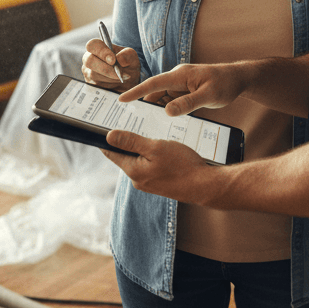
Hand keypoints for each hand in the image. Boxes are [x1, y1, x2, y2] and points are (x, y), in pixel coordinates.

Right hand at [82, 38, 139, 92]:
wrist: (129, 81)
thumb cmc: (128, 65)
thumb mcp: (132, 57)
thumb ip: (127, 54)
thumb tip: (119, 58)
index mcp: (98, 47)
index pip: (92, 44)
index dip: (101, 52)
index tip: (113, 60)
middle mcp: (89, 58)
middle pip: (90, 61)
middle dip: (106, 68)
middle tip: (120, 73)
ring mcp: (88, 72)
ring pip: (94, 75)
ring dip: (111, 77)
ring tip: (123, 78)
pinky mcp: (90, 84)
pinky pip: (97, 85)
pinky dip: (110, 85)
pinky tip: (117, 83)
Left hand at [101, 129, 215, 200]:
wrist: (205, 185)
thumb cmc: (182, 165)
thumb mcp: (155, 147)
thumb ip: (131, 142)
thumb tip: (109, 136)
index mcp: (133, 171)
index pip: (111, 153)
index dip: (106, 138)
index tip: (103, 125)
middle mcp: (138, 179)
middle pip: (125, 155)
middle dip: (128, 140)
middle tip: (133, 122)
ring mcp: (149, 182)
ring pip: (140, 159)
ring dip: (143, 147)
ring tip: (152, 133)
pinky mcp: (160, 182)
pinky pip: (150, 165)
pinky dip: (153, 155)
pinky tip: (164, 147)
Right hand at [118, 62, 249, 115]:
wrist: (238, 78)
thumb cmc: (225, 84)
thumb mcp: (208, 96)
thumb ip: (188, 103)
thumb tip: (167, 111)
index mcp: (180, 75)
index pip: (154, 83)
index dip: (136, 92)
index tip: (122, 99)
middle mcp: (178, 78)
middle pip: (155, 92)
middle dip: (143, 104)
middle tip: (129, 119)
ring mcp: (181, 84)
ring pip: (163, 98)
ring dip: (156, 109)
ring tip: (144, 124)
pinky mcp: (185, 91)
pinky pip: (172, 101)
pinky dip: (167, 110)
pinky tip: (163, 122)